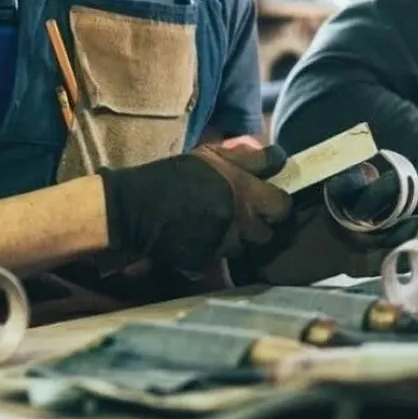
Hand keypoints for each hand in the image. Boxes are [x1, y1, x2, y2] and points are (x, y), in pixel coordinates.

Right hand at [97, 143, 291, 277]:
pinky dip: (210, 253)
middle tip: (243, 217)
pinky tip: (197, 240)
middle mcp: (240, 221)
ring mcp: (222, 244)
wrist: (134, 206)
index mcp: (245, 191)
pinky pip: (216, 261)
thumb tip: (277, 156)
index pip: (282, 204)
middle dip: (258, 226)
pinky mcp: (204, 262)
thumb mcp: (212, 156)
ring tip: (216, 228)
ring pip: (243, 248)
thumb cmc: (174, 175)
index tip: (268, 200)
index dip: (277, 203)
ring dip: (235, 240)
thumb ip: (247, 158)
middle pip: (267, 233)